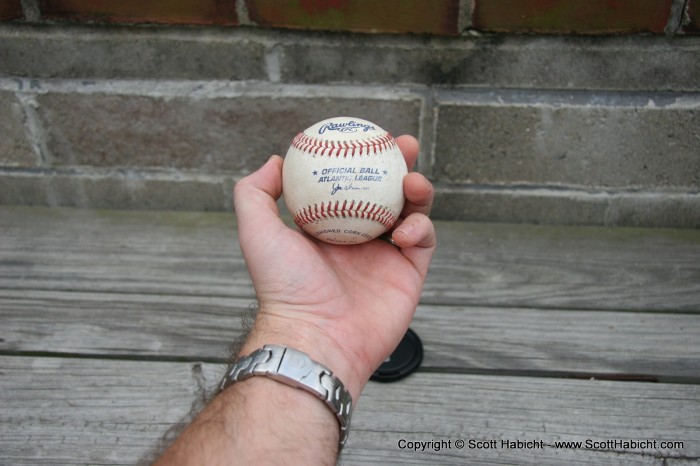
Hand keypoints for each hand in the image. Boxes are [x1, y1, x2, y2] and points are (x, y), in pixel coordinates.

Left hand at [233, 135, 435, 399]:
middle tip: (403, 144)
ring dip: (417, 190)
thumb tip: (274, 160)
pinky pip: (424, 241)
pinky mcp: (409, 274)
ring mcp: (386, 256)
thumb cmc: (284, 287)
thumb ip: (255, 193)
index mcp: (328, 226)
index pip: (347, 182)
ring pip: (411, 212)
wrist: (316, 337)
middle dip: (398, 164)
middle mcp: (359, 238)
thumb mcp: (257, 232)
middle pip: (385, 191)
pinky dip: (421, 228)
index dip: (359, 156)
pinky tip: (406, 230)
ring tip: (412, 180)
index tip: (364, 133)